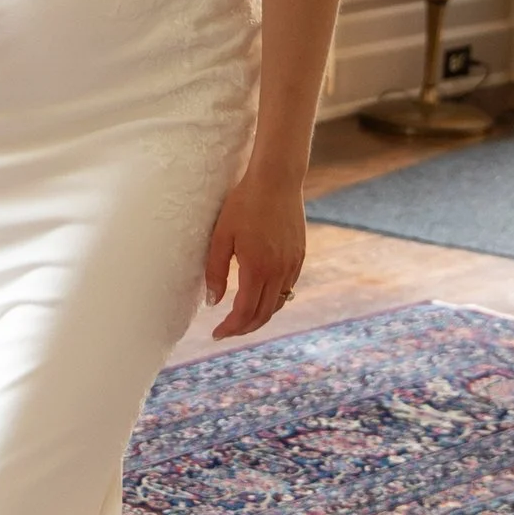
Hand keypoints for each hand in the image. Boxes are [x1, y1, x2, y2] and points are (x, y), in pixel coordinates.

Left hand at [204, 169, 306, 337]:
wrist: (277, 180)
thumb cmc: (244, 204)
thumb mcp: (221, 236)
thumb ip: (216, 271)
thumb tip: (214, 302)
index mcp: (257, 268)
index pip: (245, 312)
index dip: (230, 328)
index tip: (217, 333)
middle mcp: (279, 271)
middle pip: (263, 314)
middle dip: (244, 328)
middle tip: (226, 332)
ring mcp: (292, 265)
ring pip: (278, 304)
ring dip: (259, 316)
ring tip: (241, 319)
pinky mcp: (299, 256)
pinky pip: (287, 289)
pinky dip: (273, 300)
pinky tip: (259, 297)